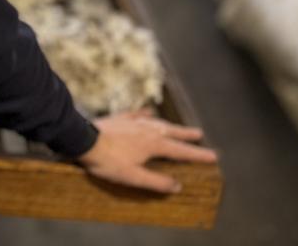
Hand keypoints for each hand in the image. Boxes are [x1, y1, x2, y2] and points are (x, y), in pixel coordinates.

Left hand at [77, 109, 217, 193]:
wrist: (82, 139)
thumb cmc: (108, 161)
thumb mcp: (133, 177)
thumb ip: (157, 182)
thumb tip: (177, 186)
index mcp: (154, 145)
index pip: (181, 151)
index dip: (198, 155)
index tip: (214, 156)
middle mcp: (147, 130)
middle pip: (172, 132)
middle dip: (186, 135)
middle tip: (200, 134)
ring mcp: (133, 122)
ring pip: (157, 122)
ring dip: (170, 125)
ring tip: (178, 126)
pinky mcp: (119, 118)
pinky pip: (137, 114)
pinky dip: (146, 113)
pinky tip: (148, 111)